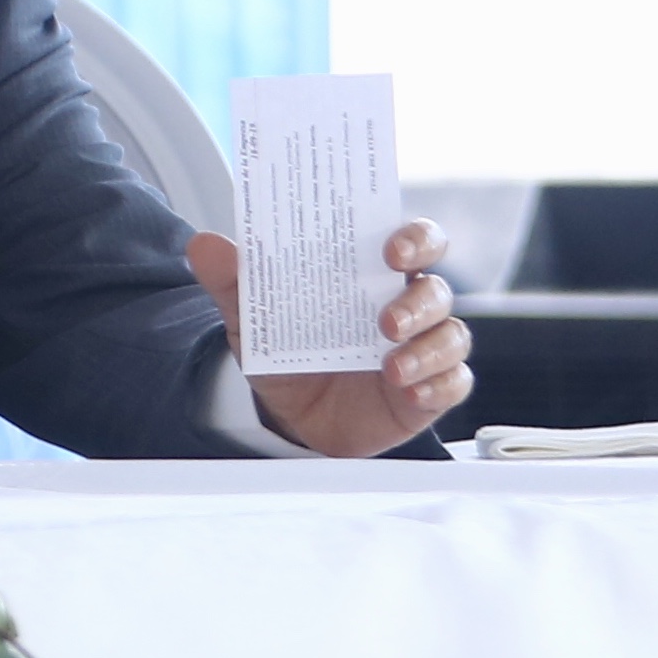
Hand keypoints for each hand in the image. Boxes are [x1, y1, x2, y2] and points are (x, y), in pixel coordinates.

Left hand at [191, 219, 471, 456]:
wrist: (290, 418)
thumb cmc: (286, 351)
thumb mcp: (252, 318)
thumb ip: (233, 281)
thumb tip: (204, 243)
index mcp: (371, 274)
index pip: (413, 240)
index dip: (414, 238)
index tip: (392, 249)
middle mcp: (405, 305)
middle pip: (437, 289)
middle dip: (420, 301)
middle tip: (386, 319)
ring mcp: (422, 349)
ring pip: (451, 336)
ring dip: (428, 350)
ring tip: (391, 367)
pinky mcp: (428, 392)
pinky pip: (453, 384)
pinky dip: (438, 386)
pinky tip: (410, 392)